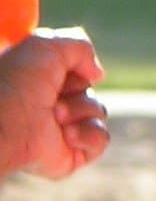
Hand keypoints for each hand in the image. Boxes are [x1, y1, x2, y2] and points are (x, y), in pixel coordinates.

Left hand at [0, 29, 106, 180]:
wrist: (2, 126)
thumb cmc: (15, 84)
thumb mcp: (46, 45)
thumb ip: (80, 46)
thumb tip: (97, 75)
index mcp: (36, 82)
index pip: (74, 70)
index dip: (73, 68)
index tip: (61, 72)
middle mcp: (46, 105)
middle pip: (89, 90)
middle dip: (77, 91)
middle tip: (53, 100)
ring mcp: (58, 131)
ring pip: (98, 112)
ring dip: (81, 110)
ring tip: (55, 118)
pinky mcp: (69, 155)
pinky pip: (100, 139)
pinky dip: (89, 134)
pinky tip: (68, 135)